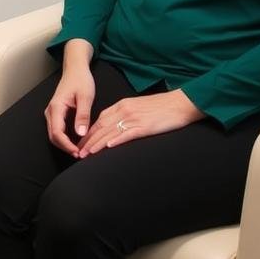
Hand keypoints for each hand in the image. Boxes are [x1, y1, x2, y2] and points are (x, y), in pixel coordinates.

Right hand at [44, 64, 95, 156]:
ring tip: (80, 150)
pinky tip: (77, 142)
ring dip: (65, 144)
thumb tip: (81, 134)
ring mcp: (52, 113)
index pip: (57, 132)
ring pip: (54, 135)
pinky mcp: (56, 114)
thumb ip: (83, 115)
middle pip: (53, 136)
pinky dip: (65, 139)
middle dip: (65, 148)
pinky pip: (58, 130)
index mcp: (56, 107)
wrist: (75, 69)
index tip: (78, 152)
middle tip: (81, 155)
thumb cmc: (81, 80)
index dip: (66, 145)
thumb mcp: (85, 97)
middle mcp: (51, 111)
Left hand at [75, 89, 204, 157]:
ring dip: (97, 144)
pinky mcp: (145, 126)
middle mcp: (125, 110)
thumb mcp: (138, 106)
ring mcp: (135, 118)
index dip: (89, 132)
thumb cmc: (161, 107)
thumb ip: (125, 114)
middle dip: (89, 141)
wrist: (181, 103)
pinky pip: (128, 134)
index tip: (81, 143)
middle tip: (78, 153)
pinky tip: (108, 147)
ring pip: (111, 132)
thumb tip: (113, 126)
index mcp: (123, 105)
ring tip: (87, 155)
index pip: (100, 120)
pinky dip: (117, 140)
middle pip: (102, 127)